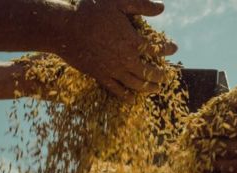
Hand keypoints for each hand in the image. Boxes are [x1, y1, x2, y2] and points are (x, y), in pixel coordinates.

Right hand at [54, 0, 177, 101]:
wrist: (63, 28)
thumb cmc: (89, 11)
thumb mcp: (117, 2)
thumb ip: (141, 5)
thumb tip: (161, 8)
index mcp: (132, 41)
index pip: (157, 48)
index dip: (167, 48)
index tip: (174, 48)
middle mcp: (126, 59)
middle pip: (149, 71)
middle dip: (160, 75)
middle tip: (165, 77)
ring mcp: (113, 70)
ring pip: (136, 84)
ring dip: (148, 88)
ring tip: (156, 90)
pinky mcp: (100, 76)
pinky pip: (117, 90)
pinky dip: (127, 96)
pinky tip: (132, 99)